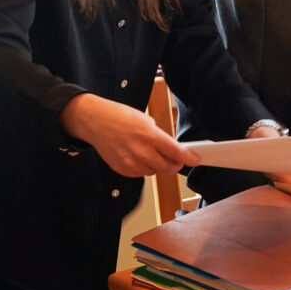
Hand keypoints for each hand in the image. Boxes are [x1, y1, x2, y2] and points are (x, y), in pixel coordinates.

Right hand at [59, 92, 191, 177]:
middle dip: (174, 164)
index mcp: (150, 136)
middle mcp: (141, 151)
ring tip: (151, 153)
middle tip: (175, 159)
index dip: (189, 158)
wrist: (94, 121)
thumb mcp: (145, 120)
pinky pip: (140, 174)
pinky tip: (138, 156)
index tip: (196, 160)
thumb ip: (158, 136)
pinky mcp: (122, 169)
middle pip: (167, 167)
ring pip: (154, 172)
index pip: (176, 152)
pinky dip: (143, 168)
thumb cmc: (119, 116)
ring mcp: (131, 162)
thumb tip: (168, 148)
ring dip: (157, 166)